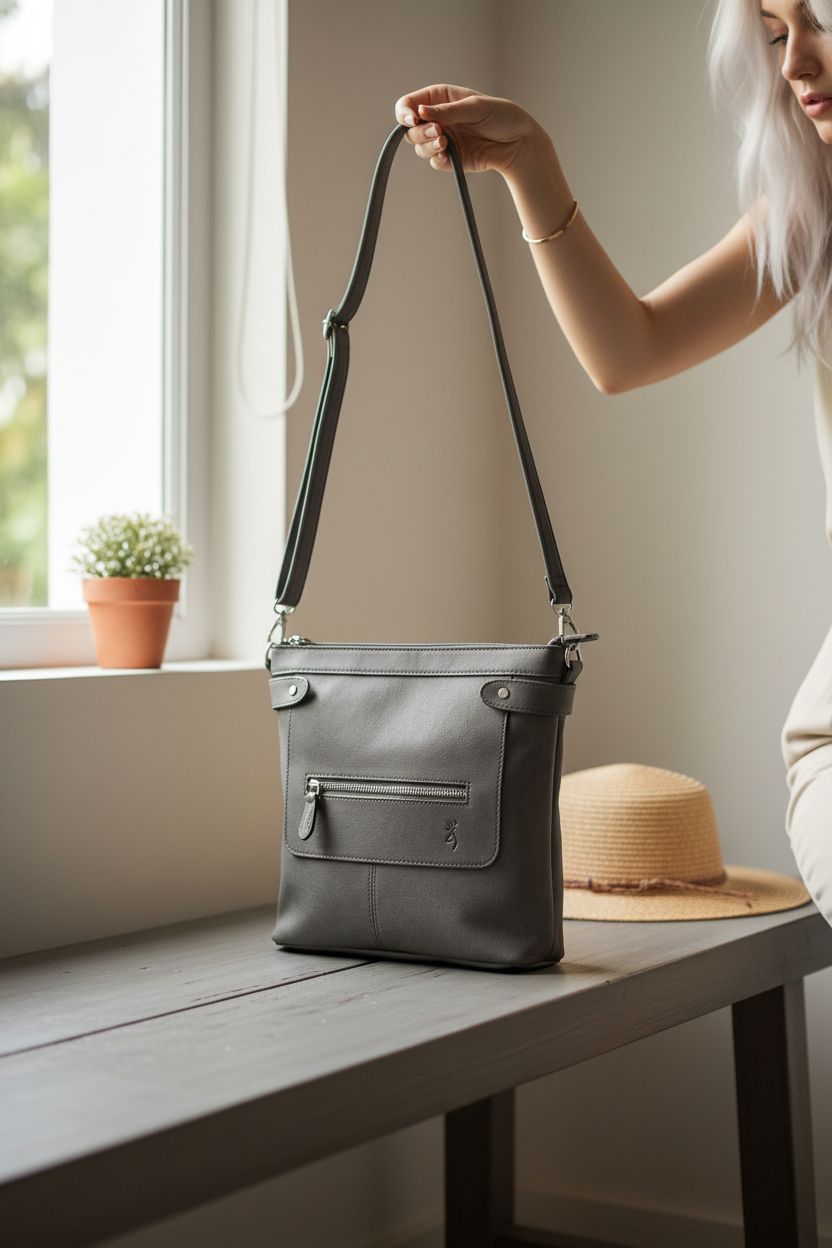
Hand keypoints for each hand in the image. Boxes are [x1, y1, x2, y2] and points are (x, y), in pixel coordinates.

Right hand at [393, 84, 542, 177]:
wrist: (519, 143)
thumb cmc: (501, 116)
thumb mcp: (475, 107)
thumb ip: (447, 111)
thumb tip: (421, 112)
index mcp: (439, 99)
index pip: (409, 104)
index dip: (404, 112)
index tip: (412, 119)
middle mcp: (438, 119)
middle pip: (410, 129)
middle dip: (419, 132)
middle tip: (437, 132)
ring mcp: (444, 139)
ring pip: (420, 147)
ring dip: (427, 146)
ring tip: (445, 143)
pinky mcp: (451, 158)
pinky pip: (435, 162)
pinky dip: (438, 159)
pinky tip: (450, 154)